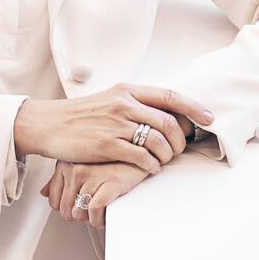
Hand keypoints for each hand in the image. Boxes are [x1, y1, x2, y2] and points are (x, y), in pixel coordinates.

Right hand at [14, 83, 212, 172]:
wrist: (49, 124)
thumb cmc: (81, 115)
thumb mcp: (110, 99)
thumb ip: (135, 104)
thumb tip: (164, 113)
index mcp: (128, 90)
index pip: (170, 95)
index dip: (194, 107)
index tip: (209, 118)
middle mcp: (125, 104)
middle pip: (169, 122)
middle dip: (181, 140)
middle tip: (180, 150)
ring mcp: (116, 124)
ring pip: (158, 141)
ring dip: (167, 155)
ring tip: (163, 161)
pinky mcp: (107, 144)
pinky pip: (141, 157)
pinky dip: (152, 166)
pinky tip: (150, 169)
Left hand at [40, 160, 151, 228]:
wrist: (141, 150)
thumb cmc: (111, 158)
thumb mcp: (81, 162)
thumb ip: (60, 177)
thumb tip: (44, 193)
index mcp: (66, 162)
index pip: (53, 199)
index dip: (67, 208)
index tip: (80, 206)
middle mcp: (75, 167)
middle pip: (65, 210)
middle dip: (79, 216)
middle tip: (92, 211)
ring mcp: (91, 175)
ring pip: (78, 214)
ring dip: (90, 219)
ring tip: (101, 212)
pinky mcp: (108, 183)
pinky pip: (94, 212)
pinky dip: (99, 220)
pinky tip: (105, 215)